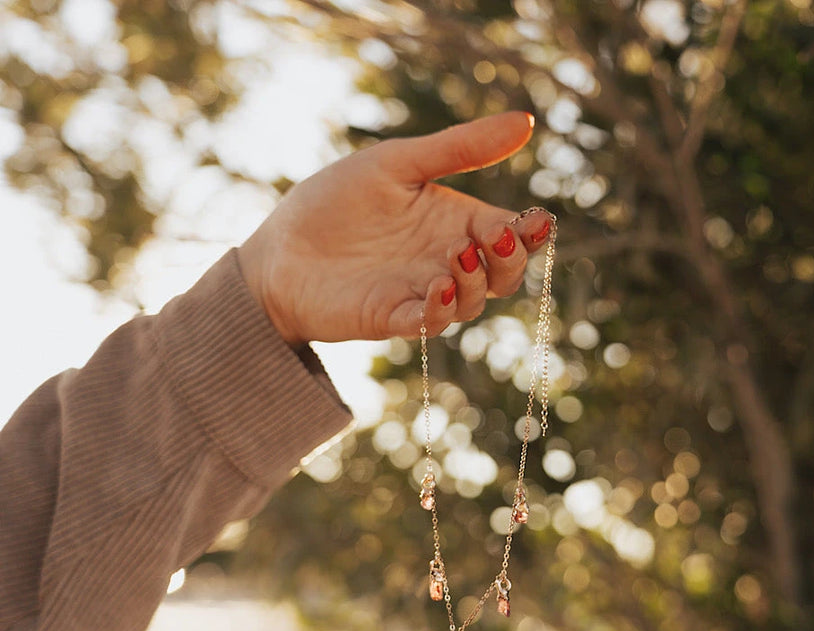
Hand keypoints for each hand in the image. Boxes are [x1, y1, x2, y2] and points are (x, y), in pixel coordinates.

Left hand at [237, 111, 553, 344]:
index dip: (531, 231)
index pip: (511, 232)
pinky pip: (431, 323)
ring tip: (455, 256)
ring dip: (476, 281)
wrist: (276, 249)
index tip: (535, 220)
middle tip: (495, 236)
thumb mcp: (397, 163)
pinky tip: (438, 287)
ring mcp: (423, 293)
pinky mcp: (393, 318)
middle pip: (505, 274)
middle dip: (511, 259)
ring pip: (475, 301)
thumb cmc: (334, 202)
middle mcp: (448, 261)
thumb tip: (525, 121)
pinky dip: (442, 309)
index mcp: (456, 221)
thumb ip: (459, 148)